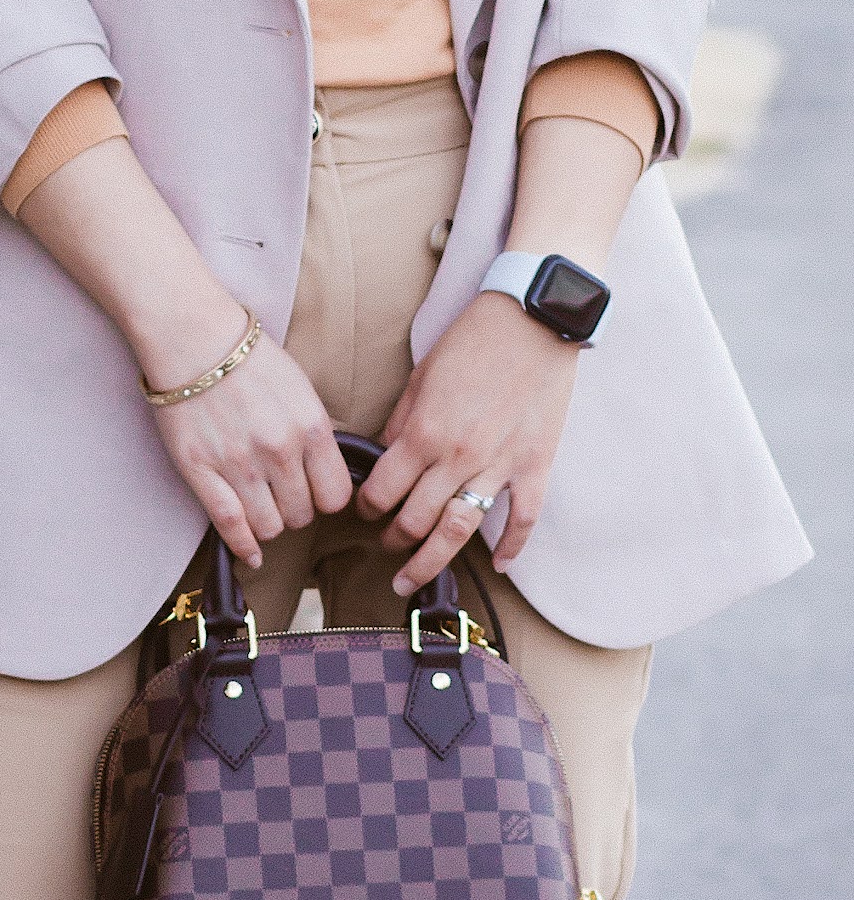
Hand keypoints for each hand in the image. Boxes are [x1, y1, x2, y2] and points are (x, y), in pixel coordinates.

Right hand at [149, 308, 352, 568]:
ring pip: (270, 527)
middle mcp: (279, 450)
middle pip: (302, 515)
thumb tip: (331, 468)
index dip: (326, 499)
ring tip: (261, 507)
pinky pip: (230, 525)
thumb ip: (317, 431)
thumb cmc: (248, 358)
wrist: (192, 338)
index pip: (336, 495)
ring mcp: (239, 465)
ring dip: (268, 524)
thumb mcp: (301, 388)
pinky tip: (250, 555)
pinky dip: (243, 547)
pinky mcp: (201, 472)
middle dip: (296, 510)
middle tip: (283, 495)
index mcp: (311, 427)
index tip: (315, 493)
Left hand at [355, 289, 579, 593]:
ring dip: (430, 563)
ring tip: (412, 579)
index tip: (364, 511)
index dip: (366, 508)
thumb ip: (401, 424)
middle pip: (414, 522)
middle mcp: (457, 458)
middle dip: (391, 540)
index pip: (382, 492)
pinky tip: (498, 566)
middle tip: (384, 545)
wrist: (534, 319)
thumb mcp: (421, 378)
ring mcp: (499, 467)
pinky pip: (522, 520)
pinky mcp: (535, 467)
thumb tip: (384, 458)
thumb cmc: (473, 341)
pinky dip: (511, 548)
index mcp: (423, 434)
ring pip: (458, 533)